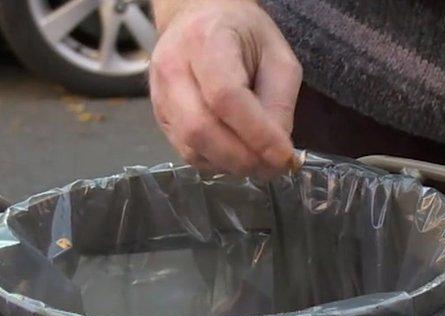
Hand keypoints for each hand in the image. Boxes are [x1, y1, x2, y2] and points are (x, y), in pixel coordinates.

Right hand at [149, 0, 301, 177]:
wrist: (199, 19)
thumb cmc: (243, 35)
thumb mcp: (278, 57)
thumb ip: (280, 103)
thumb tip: (277, 152)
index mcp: (205, 41)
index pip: (225, 97)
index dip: (256, 134)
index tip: (284, 156)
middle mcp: (172, 67)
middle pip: (200, 128)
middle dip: (242, 158)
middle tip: (273, 167)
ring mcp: (160, 94)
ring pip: (191, 146)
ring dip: (230, 164)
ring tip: (258, 162)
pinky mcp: (160, 116)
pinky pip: (186, 151)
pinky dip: (216, 162)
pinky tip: (237, 155)